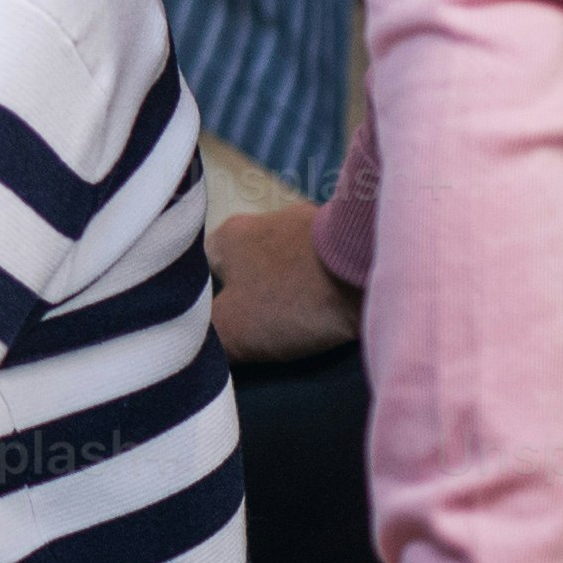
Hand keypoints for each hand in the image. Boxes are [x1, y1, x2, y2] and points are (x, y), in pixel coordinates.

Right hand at [204, 205, 358, 363]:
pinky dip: (321, 290)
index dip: (203, 305)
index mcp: (228, 236)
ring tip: (298, 330)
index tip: (217, 333)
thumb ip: (203, 335)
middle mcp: (263, 221)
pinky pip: (321, 269)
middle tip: (257, 336)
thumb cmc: (292, 297)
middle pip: (245, 269)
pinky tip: (327, 314)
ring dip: (289, 294)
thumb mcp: (232, 329)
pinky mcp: (345, 238)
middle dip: (251, 300)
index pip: (199, 271)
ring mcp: (307, 225)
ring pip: (286, 268)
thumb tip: (191, 341)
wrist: (371, 269)